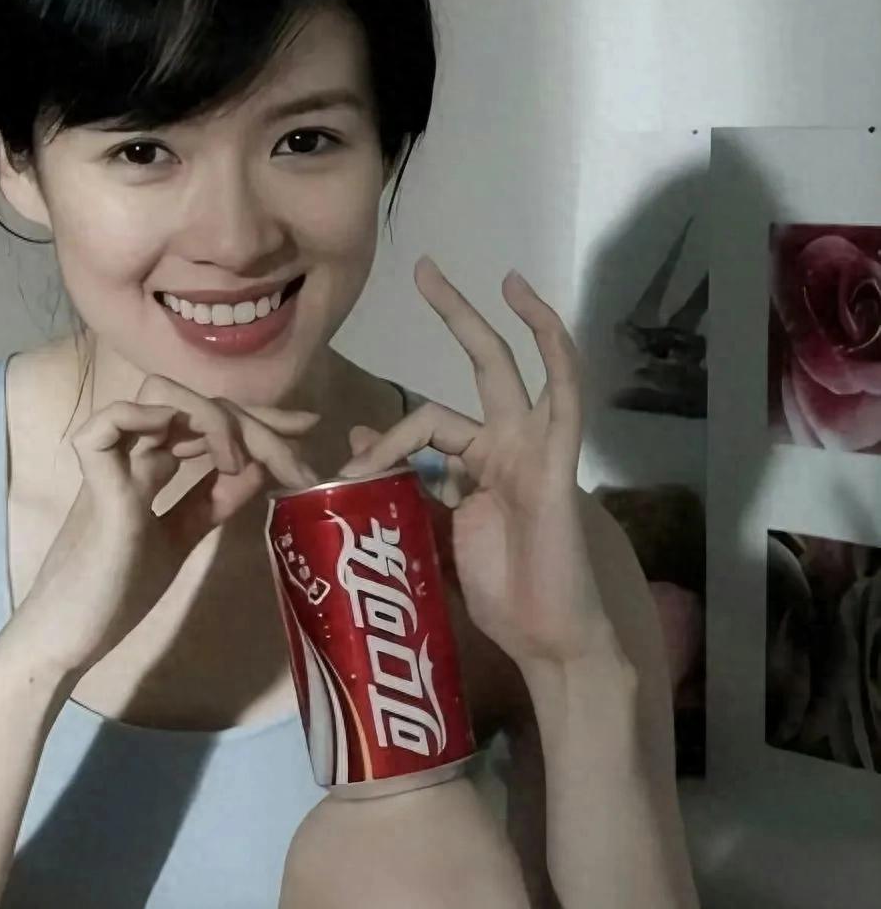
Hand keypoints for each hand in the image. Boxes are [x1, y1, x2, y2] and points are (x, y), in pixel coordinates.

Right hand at [8, 375, 319, 683]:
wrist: (66, 640)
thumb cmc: (114, 594)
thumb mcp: (178, 540)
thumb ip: (211, 503)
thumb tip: (256, 468)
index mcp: (147, 469)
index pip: (204, 422)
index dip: (255, 420)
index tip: (304, 429)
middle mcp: (130, 457)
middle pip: (192, 405)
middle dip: (253, 416)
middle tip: (301, 438)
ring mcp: (112, 467)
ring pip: (158, 397)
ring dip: (212, 416)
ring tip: (240, 459)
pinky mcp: (98, 490)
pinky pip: (108, 425)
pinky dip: (150, 418)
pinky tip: (203, 449)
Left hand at [337, 256, 612, 670]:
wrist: (548, 640)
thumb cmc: (503, 598)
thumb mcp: (435, 536)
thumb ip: (405, 492)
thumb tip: (358, 448)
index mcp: (482, 468)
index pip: (429, 426)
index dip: (387, 437)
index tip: (346, 466)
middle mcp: (510, 446)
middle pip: (481, 366)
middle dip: (454, 316)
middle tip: (422, 268)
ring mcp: (534, 447)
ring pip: (505, 367)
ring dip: (477, 319)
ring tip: (444, 275)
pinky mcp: (557, 459)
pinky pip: (562, 390)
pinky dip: (549, 344)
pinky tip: (524, 303)